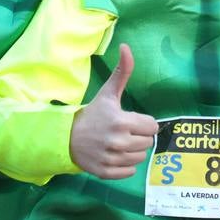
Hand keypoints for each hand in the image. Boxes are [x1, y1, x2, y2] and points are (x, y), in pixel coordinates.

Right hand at [69, 44, 157, 179]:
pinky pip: (130, 172)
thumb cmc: (92, 114)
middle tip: (123, 132)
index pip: (152, 126)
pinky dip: (124, 166)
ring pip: (140, 158)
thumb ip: (122, 72)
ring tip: (118, 143)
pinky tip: (113, 155)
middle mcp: (118, 142)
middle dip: (138, 137)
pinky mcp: (106, 172)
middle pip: (148, 143)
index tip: (130, 121)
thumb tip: (126, 47)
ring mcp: (112, 159)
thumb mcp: (107, 93)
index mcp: (122, 121)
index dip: (143, 123)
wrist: (67, 137)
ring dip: (132, 151)